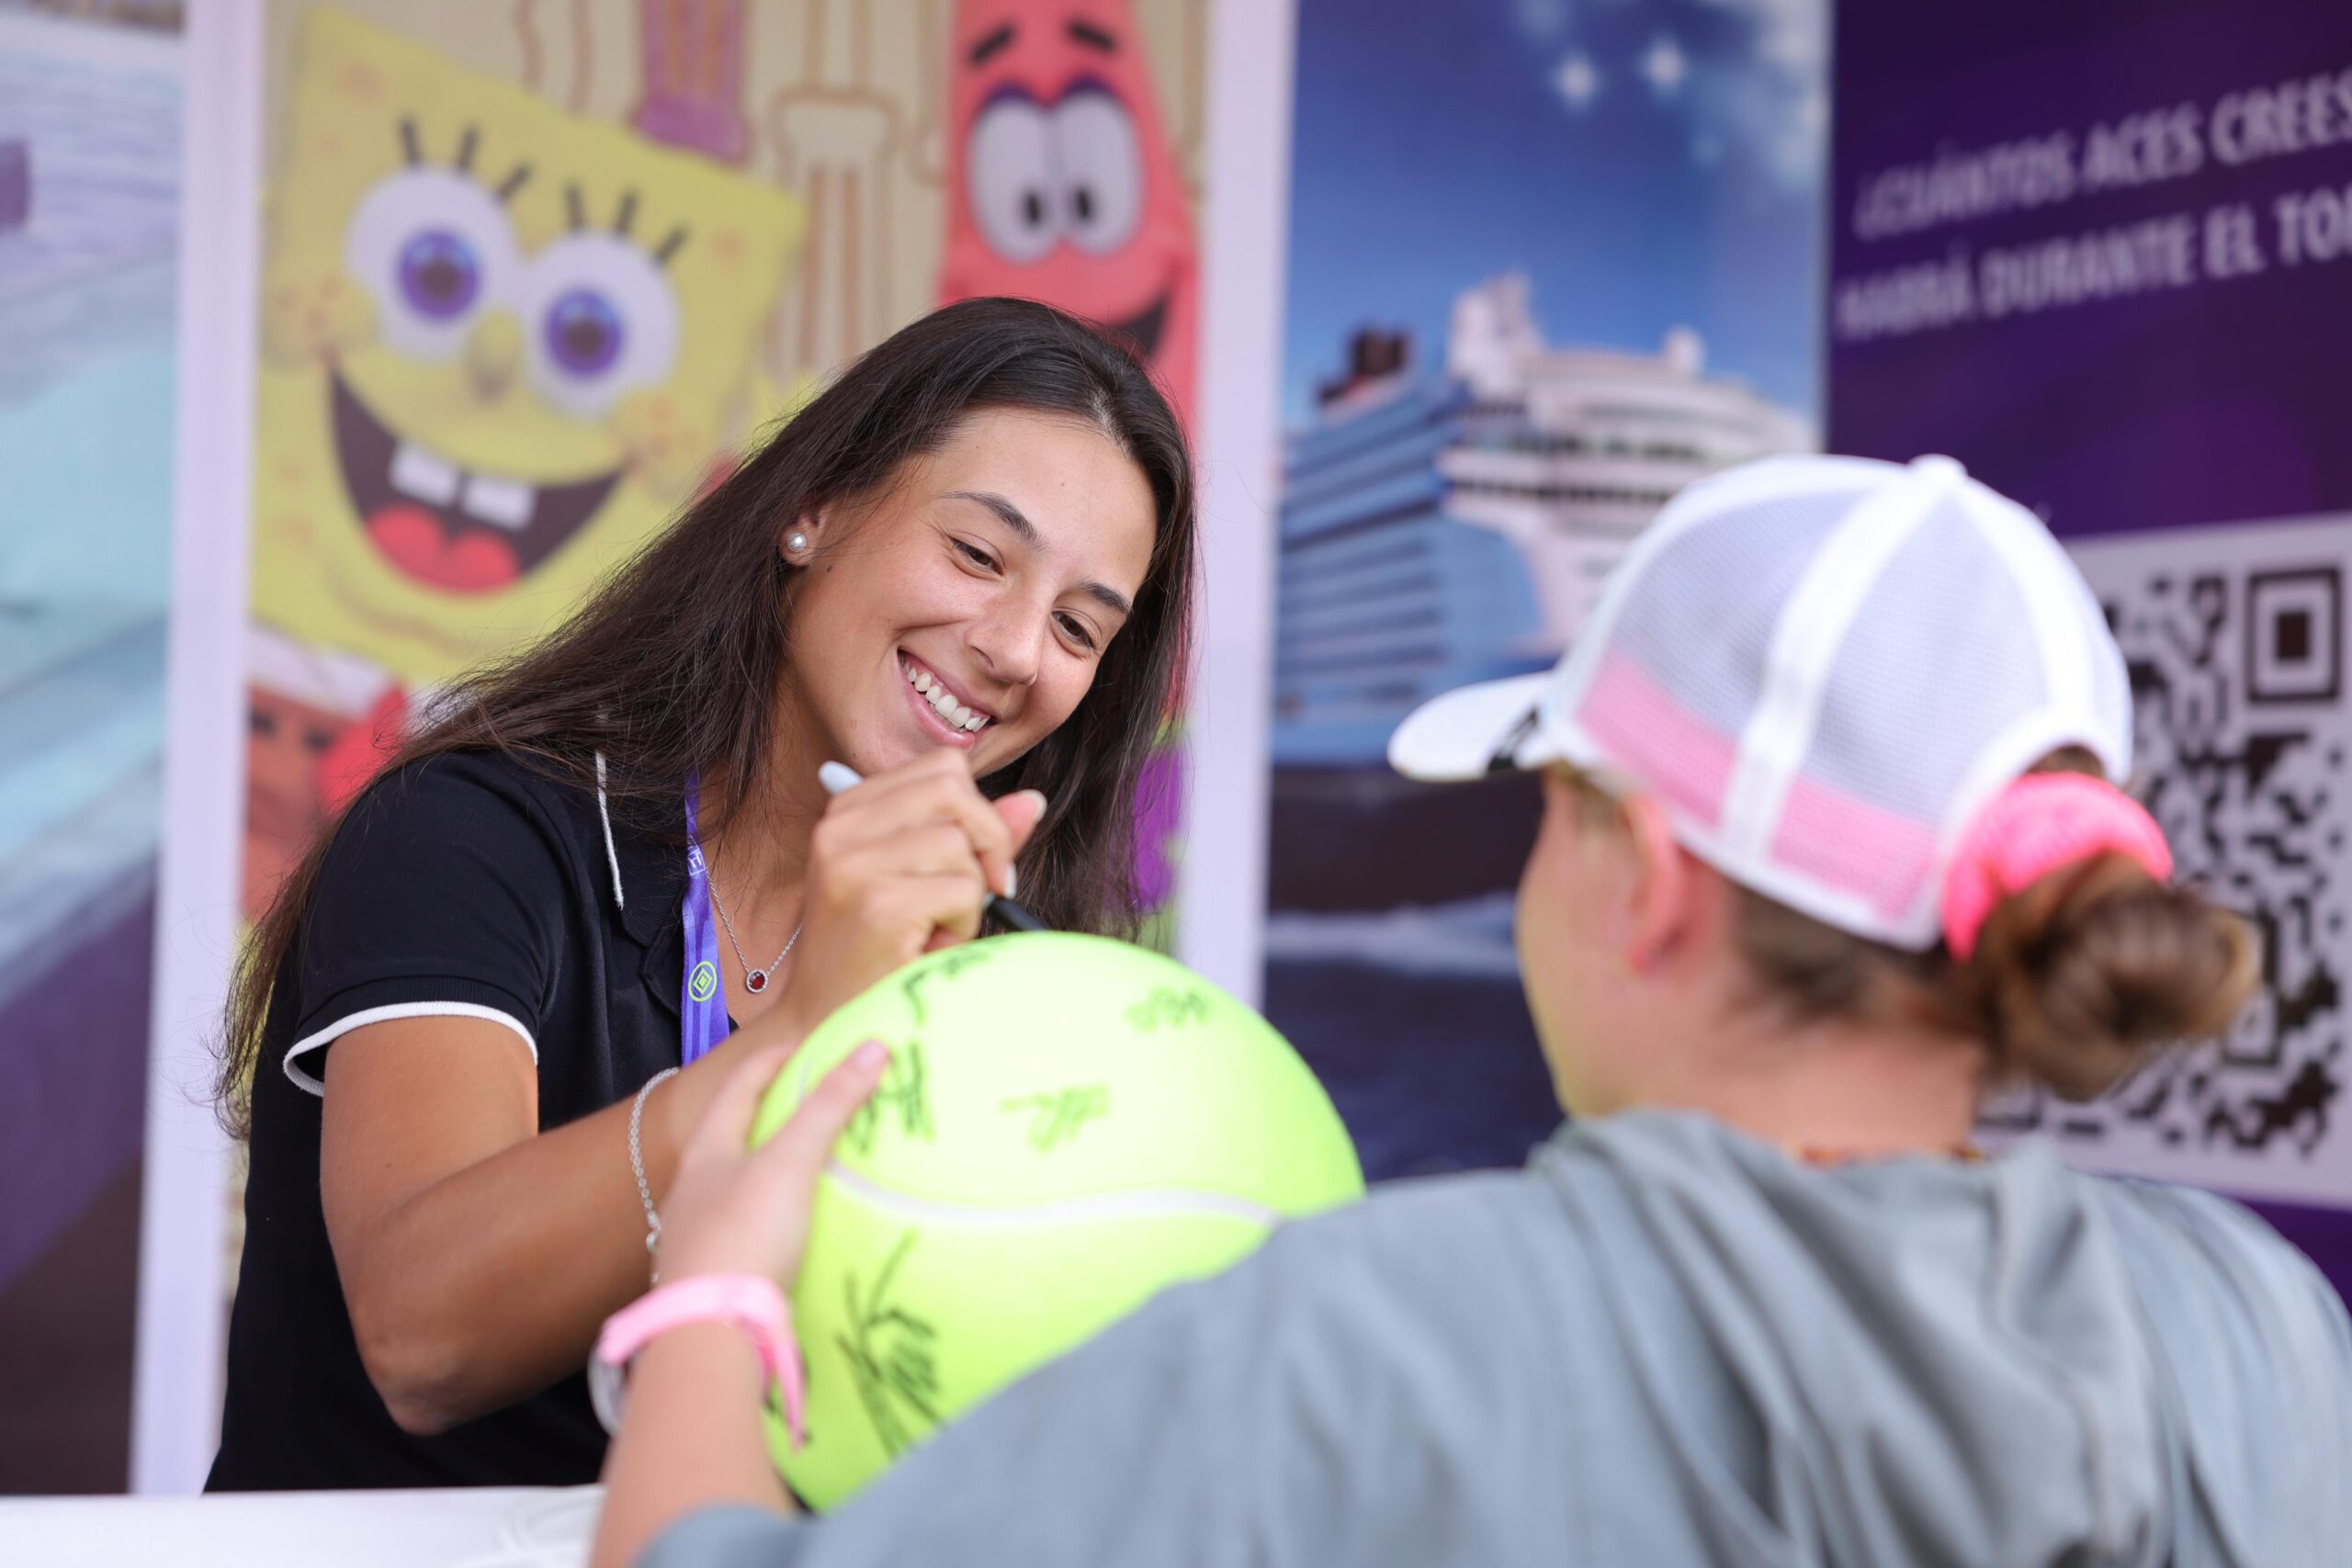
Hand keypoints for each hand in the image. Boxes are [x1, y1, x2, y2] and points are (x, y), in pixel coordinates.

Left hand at [654, 1040, 890, 1288]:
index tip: (811, 1047)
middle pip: (734, 1135)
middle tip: (818, 1102)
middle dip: (773, 1114)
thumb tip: (873, 1046)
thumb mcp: (791, 1163)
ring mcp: (703, 1236)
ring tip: (816, 1164)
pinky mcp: (719, 1275)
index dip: (774, 1060)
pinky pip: (751, 1229)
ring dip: (774, 1168)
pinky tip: (801, 1228)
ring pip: (740, 1186)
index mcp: (706, 1153)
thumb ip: (829, 1107)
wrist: (712, 1335)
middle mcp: (696, 1190)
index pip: (739, 1087)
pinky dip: (778, 1215)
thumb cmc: (745, 1235)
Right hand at [784, 749, 1045, 1028]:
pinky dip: (964, 924)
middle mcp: (840, 828)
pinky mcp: (877, 904)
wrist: (822, 1023)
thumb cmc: (874, 952)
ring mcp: (853, 864)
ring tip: (936, 927)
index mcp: (847, 810)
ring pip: (960, 844)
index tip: (977, 859)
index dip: (978, 810)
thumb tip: (1032, 800)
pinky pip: (964, 890)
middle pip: (954, 789)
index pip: (943, 767)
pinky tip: (931, 946)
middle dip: (988, 839)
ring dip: (969, 894)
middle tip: (984, 889)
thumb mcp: (921, 879)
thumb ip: (972, 836)